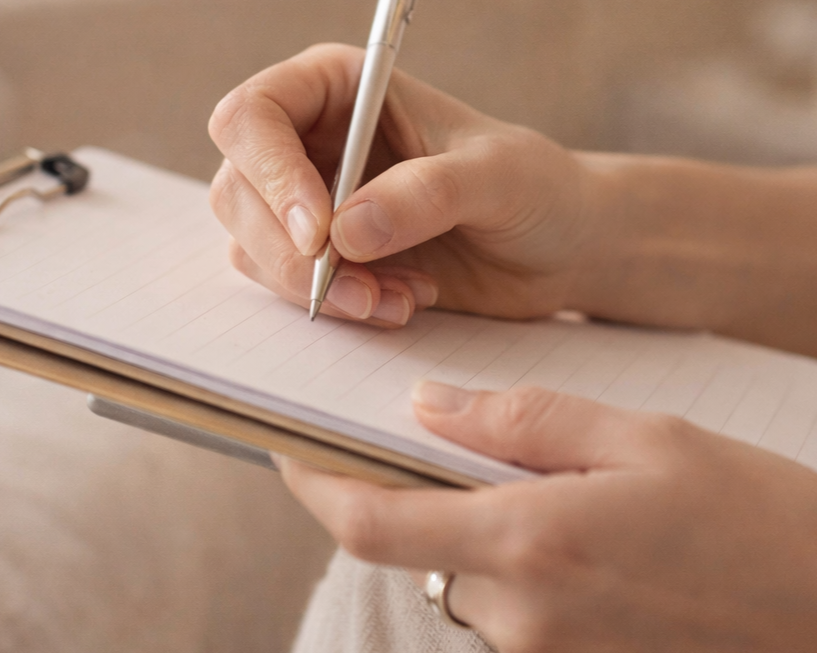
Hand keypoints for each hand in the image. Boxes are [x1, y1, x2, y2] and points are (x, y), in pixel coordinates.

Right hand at [208, 43, 591, 326]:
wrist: (557, 246)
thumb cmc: (533, 186)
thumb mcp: (495, 176)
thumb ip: (425, 193)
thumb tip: (345, 231)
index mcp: (339, 88)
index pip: (253, 114)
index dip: (269, 171)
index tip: (317, 230)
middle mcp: (310, 140)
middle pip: (237, 188)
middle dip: (290, 250)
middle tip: (359, 286)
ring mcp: (309, 200)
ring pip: (251, 244)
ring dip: (314, 286)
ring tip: (398, 297)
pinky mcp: (322, 254)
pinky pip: (285, 284)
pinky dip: (334, 304)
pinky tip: (400, 302)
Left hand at [278, 383, 816, 651]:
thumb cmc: (747, 514)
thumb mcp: (638, 436)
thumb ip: (521, 418)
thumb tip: (428, 405)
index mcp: (531, 543)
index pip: (372, 521)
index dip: (313, 482)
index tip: (287, 441)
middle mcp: (522, 614)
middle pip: (410, 541)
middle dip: (399, 482)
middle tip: (418, 421)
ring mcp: (542, 652)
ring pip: (456, 565)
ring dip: (458, 513)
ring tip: (515, 460)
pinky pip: (502, 595)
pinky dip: (499, 545)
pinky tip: (553, 510)